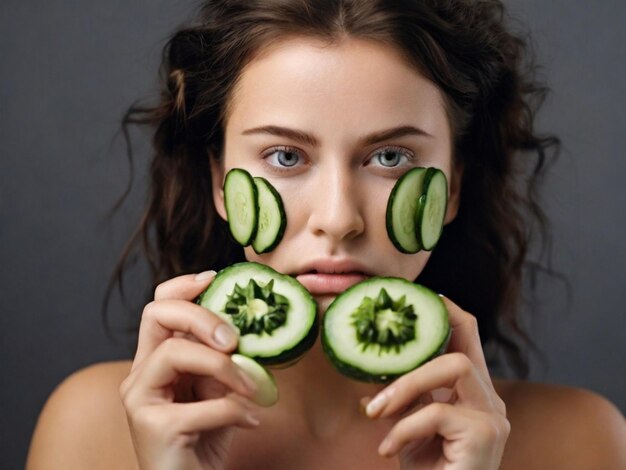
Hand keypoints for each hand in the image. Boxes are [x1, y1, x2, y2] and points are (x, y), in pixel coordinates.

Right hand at [120, 272, 259, 469]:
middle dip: (203, 317)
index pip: (157, 307)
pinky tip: (252, 420)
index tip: (213, 278)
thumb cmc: (204, 439)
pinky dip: (234, 410)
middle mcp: (139, 375)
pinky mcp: (152, 427)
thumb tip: (249, 333)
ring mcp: (140, 400)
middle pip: (157, 315)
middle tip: (235, 340)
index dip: (182, 287)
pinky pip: (201, 406)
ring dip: (225, 367)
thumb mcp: (218, 390)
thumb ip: (224, 361)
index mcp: (155, 361)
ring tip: (254, 387)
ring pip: (175, 352)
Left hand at [363, 296, 509, 469]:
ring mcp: (493, 418)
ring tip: (376, 411)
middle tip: (389, 351)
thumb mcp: (410, 432)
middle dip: (423, 342)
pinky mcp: (485, 435)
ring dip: (407, 385)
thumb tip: (368, 383)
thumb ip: (404, 404)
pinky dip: (404, 428)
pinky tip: (388, 450)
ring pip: (453, 367)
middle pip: (464, 345)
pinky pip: (437, 413)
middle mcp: (491, 401)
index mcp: (475, 395)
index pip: (469, 339)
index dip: (449, 312)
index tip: (423, 297)